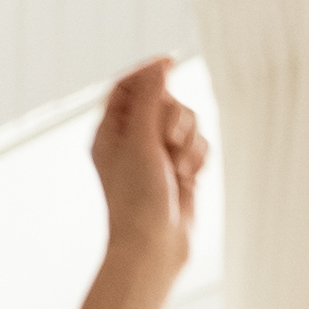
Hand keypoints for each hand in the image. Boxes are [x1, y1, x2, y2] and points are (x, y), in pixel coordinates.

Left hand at [88, 56, 207, 269]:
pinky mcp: (180, 170)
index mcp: (110, 132)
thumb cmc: (137, 198)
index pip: (127, 86)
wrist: (155, 246)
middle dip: (174, 115)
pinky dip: (197, 157)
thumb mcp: (140, 139)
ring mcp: (157, 156)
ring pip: (186, 122)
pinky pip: (198, 145)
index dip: (148, 72)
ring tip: (178, 166)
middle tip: (169, 139)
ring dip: (188, 139)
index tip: (171, 61)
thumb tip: (161, 65)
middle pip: (163, 100)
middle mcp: (132, 141)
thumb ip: (150, 98)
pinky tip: (188, 177)